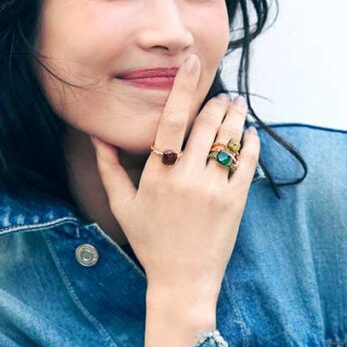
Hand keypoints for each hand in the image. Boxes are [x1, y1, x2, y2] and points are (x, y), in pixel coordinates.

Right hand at [89, 57, 260, 302]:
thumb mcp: (122, 207)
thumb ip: (109, 168)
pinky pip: (247, 164)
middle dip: (218, 103)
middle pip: (206, 124)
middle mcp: (185, 178)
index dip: (183, 88)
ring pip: (229, 140)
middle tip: (225, 94)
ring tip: (238, 107)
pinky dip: (250, 144)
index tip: (192, 64)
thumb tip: (96, 135)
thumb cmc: (150, 244)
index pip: (170, 120)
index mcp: (156, 175)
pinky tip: (249, 135)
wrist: (181, 282)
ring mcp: (212, 191)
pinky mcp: (234, 203)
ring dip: (236, 117)